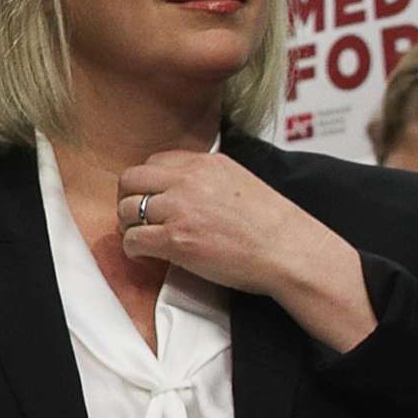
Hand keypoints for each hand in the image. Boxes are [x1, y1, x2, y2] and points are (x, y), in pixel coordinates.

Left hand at [118, 151, 377, 350]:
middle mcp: (188, 181)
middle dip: (128, 198)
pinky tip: (145, 255)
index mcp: (205, 164)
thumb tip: (182, 188)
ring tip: (141, 238)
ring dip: (129, 225)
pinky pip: (133, 239)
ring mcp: (179, 209)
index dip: (146, 183)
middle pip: (131, 179)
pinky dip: (132, 249)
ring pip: (126, 209)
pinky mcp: (176, 239)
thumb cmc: (272, 226)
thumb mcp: (240, 181)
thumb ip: (207, 179)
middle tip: (135, 217)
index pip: (154, 162)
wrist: (291, 252)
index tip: (149, 198)